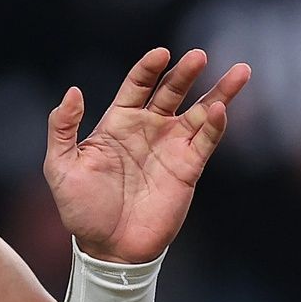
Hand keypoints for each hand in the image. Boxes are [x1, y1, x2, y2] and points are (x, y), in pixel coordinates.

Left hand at [43, 48, 250, 263]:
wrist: (108, 248)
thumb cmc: (81, 209)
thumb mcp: (60, 167)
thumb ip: (62, 128)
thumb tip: (72, 92)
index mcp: (118, 123)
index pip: (137, 85)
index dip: (149, 68)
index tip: (161, 53)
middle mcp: (148, 130)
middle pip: (172, 91)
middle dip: (186, 73)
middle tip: (199, 55)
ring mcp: (171, 148)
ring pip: (200, 112)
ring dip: (219, 92)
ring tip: (240, 71)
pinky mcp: (188, 169)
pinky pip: (206, 142)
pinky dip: (216, 125)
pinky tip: (221, 109)